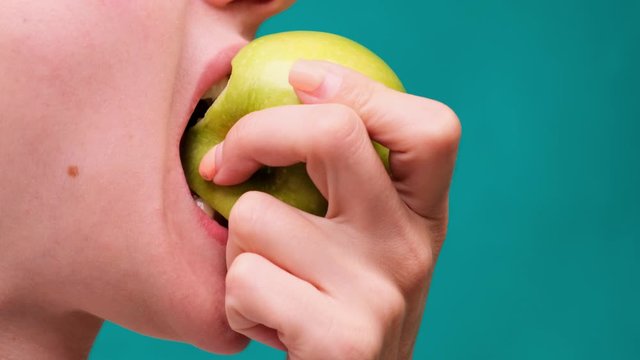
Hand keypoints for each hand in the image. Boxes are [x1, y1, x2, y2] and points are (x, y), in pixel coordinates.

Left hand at [200, 60, 459, 358]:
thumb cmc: (340, 306)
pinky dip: (236, 303)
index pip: (429, 128)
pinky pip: (244, 282)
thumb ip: (345, 182)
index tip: (298, 81)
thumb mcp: (363, 242)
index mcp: (424, 215)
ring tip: (269, 284)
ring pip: (257, 217)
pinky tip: (267, 324)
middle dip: (256, 133)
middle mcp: (412, 246)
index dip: (358, 88)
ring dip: (238, 251)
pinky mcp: (342, 340)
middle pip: (335, 133)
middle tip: (224, 166)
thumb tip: (290, 92)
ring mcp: (381, 292)